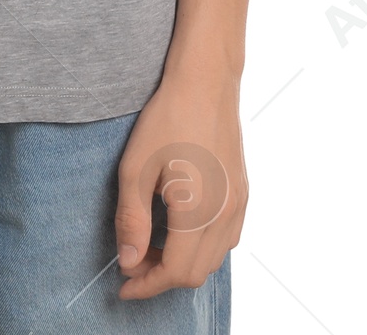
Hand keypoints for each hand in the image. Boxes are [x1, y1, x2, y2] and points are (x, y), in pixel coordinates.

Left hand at [114, 65, 246, 298]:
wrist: (206, 81)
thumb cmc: (168, 118)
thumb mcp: (136, 167)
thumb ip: (130, 219)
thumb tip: (128, 261)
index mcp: (199, 213)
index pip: (175, 272)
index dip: (146, 285)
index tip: (123, 284)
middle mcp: (226, 215)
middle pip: (195, 272)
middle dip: (160, 276)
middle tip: (132, 260)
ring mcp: (240, 204)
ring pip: (214, 259)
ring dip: (182, 263)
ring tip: (151, 245)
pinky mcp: (244, 192)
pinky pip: (227, 239)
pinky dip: (202, 248)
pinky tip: (180, 229)